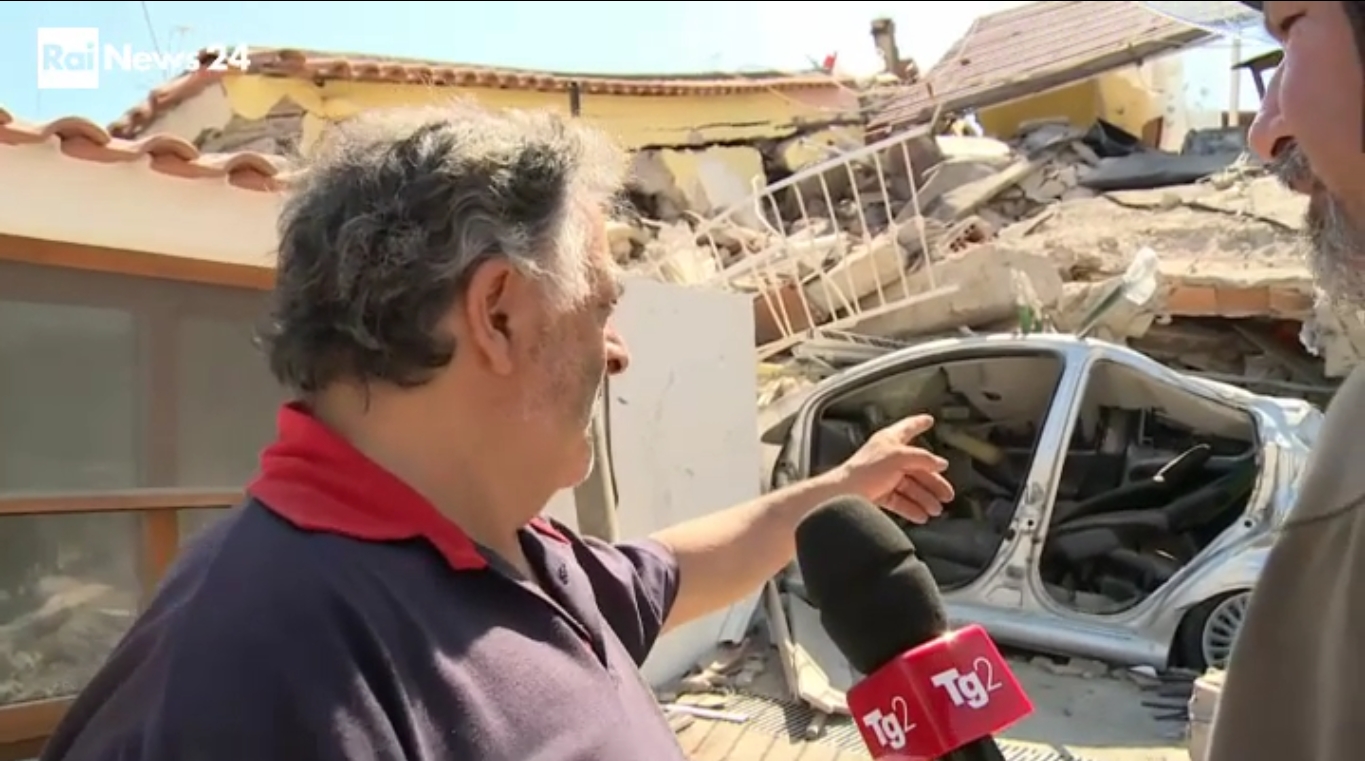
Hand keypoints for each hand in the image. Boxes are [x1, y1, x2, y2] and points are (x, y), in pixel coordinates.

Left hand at [836, 414, 953, 523]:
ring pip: (911, 487)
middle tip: (947, 493)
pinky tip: (922, 516)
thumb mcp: (898, 457)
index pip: (908, 428)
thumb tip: (940, 462)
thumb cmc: (865, 469)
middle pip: (917, 467)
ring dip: (925, 499)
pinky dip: (912, 509)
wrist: (844, 494)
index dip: (919, 423)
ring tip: (936, 509)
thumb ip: (922, 458)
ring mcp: (884, 477)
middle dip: (933, 482)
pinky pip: (901, 501)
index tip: (929, 420)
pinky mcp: (880, 494)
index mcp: (889, 441)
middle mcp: (887, 457)